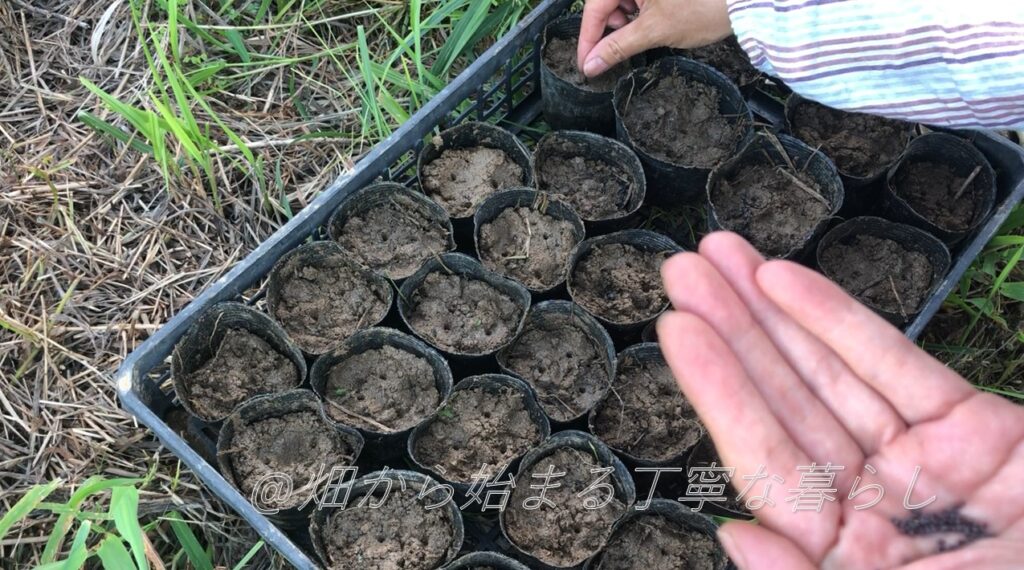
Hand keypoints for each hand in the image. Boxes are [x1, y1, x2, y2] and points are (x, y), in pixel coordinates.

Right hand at [577, 0, 731, 76]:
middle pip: (605, 3)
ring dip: (626, 20)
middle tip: (622, 46)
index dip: (587, 40)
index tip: (585, 65)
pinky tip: (655, 22)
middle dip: (610, 28)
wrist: (741, 1)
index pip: (593, 10)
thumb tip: (591, 64)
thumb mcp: (654, 31)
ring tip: (648, 30)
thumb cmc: (702, 9)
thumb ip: (617, 47)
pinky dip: (640, 12)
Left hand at [657, 232, 1023, 568]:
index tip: (678, 330)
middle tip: (682, 274)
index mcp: (847, 558)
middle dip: (733, 336)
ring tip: (721, 257)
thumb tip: (733, 540)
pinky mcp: (973, 430)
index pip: (765, 466)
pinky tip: (787, 280)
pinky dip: (843, 321)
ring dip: (774, 314)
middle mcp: (873, 508)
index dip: (719, 395)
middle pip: (787, 408)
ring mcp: (921, 466)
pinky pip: (896, 365)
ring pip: (831, 375)